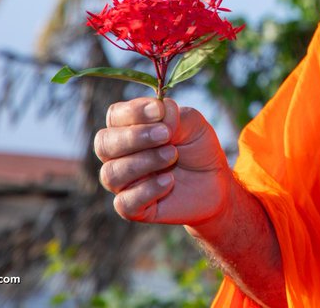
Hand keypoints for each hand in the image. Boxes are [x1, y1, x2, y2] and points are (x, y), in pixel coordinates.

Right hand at [94, 97, 231, 224]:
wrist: (215, 182)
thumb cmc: (198, 148)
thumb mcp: (193, 124)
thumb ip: (173, 115)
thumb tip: (158, 113)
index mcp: (129, 128)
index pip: (115, 116)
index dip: (134, 112)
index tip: (159, 111)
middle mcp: (119, 155)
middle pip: (103, 144)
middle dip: (134, 137)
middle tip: (165, 135)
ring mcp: (124, 183)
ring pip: (111, 173)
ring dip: (144, 162)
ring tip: (173, 155)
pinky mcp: (133, 208)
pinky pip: (124, 203)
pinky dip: (147, 190)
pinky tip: (169, 181)